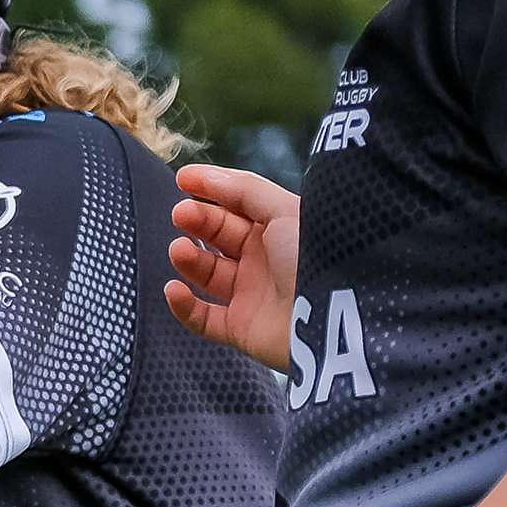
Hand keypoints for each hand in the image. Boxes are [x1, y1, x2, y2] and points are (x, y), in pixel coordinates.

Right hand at [163, 166, 300, 373]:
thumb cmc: (314, 256)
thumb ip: (244, 190)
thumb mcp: (284, 210)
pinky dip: (184, 307)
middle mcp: (264, 259)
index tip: (183, 179)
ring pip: (208, 274)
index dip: (211, 188)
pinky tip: (174, 289)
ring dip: (189, 260)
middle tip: (181, 214)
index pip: (238, 203)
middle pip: (219, 235)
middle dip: (198, 221)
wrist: (332, 314)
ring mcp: (251, 294)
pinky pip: (203, 318)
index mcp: (279, 227)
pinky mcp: (241, 329)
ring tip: (180, 250)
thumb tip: (205, 176)